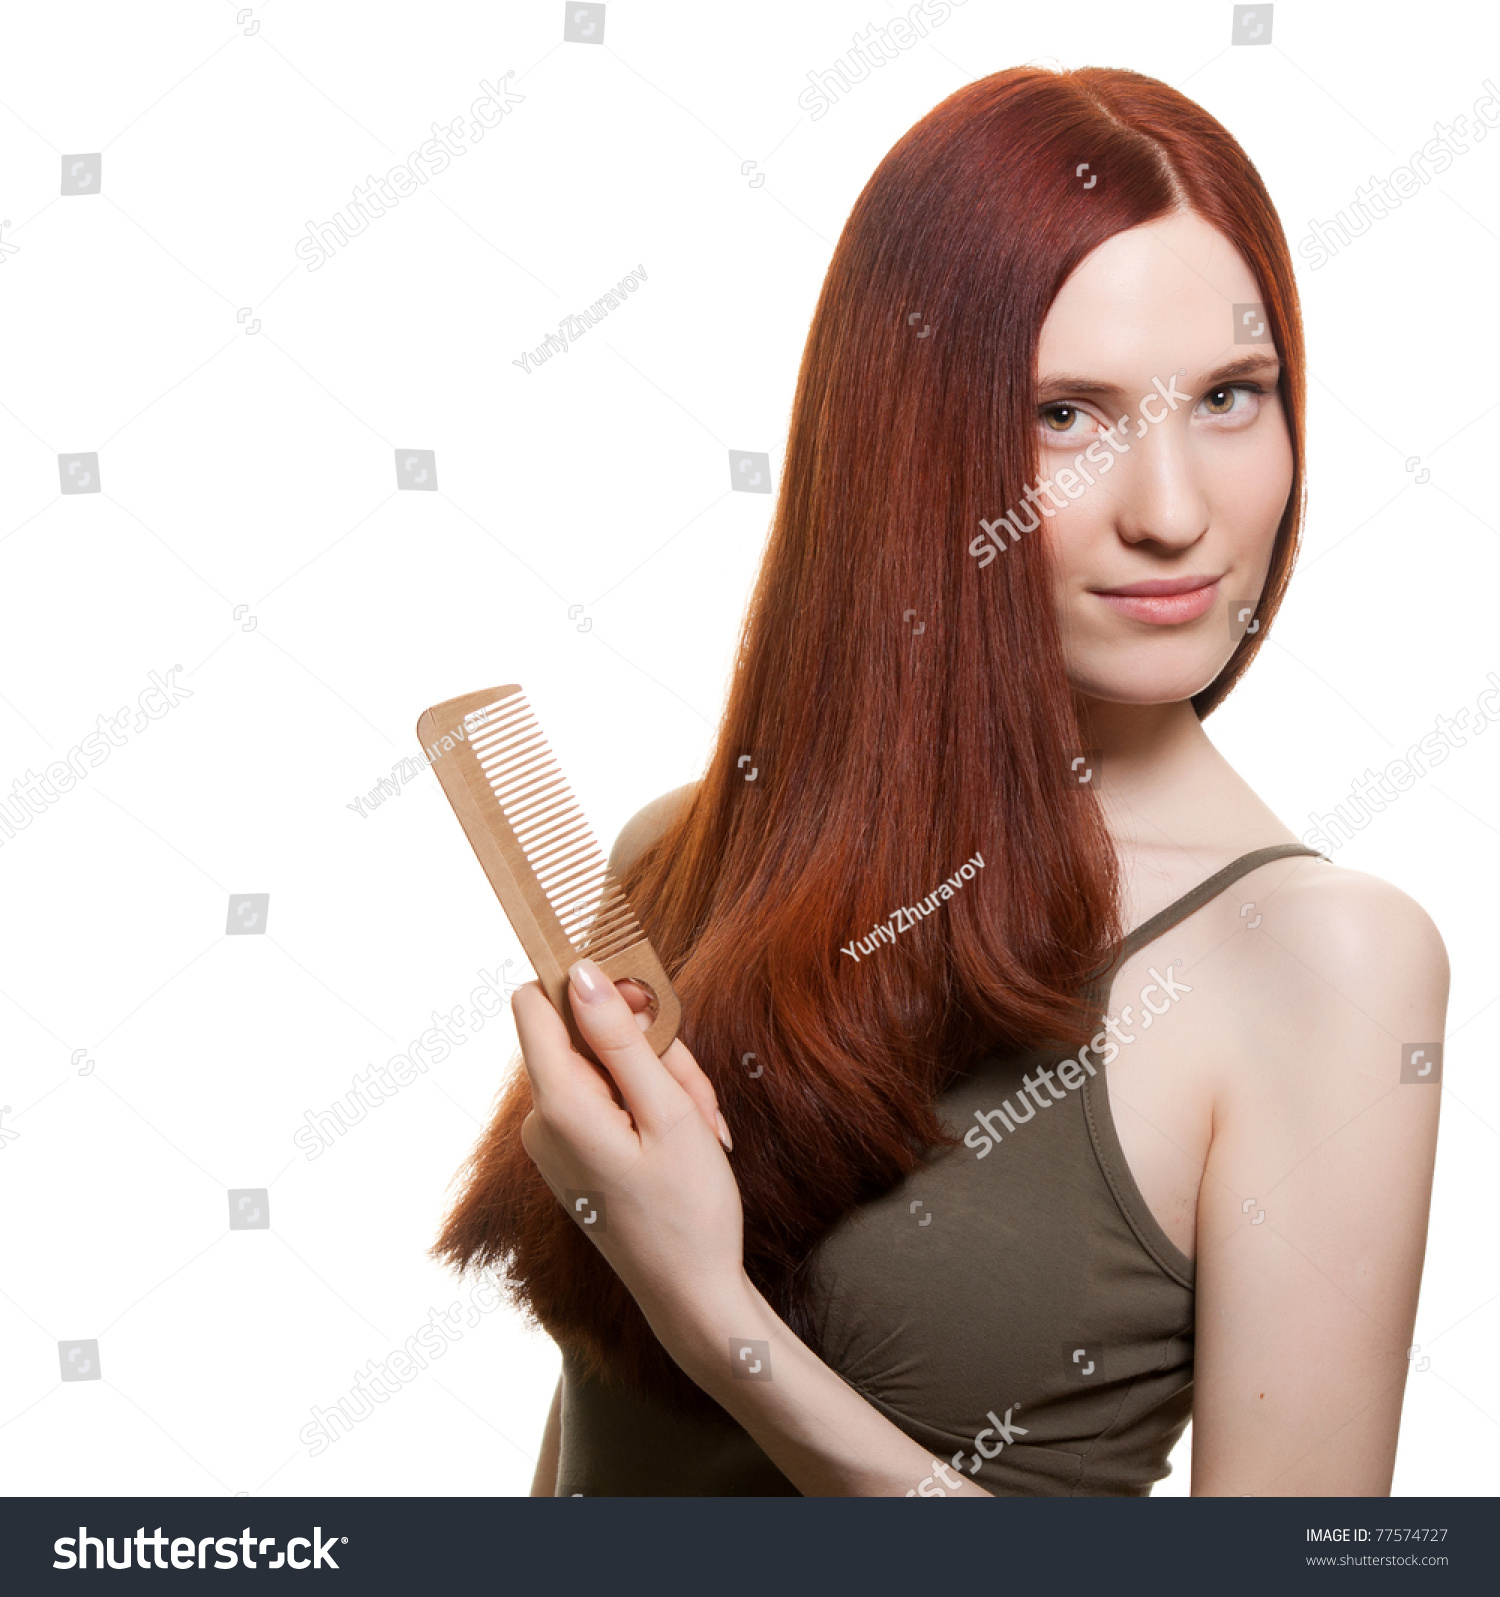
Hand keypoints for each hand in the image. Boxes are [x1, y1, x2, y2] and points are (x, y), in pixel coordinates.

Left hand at [514, 959, 744, 1334]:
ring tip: (699, 1128)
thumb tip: (582, 972)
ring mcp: (555, 1138)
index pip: (536, 1000)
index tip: (644, 997)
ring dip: (661, 1080)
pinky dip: (652, 1106)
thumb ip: (621, 1037)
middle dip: (649, 1047)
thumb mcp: (668, 1111)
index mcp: (558, 1105)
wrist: (692, 1296)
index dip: (588, 983)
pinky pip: (609, 1097)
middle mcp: (542, 1118)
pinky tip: (685, 1140)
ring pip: (608, 1065)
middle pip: (587, 1033)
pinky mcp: (573, 1151)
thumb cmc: (689, 1209)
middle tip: (696, 1096)